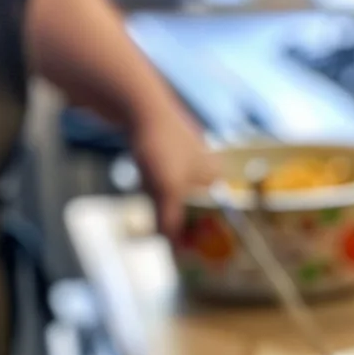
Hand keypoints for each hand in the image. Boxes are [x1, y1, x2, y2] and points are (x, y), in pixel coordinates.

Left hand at [130, 104, 217, 239]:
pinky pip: (161, 176)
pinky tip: (142, 170)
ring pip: (174, 192)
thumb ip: (170, 221)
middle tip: (159, 221)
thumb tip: (173, 250)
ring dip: (161, 197)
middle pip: (193, 206)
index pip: (212, 215)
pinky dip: (152, 181)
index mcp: (216, 175)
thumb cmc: (159, 146)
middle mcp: (207, 165)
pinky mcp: (166, 146)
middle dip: (175, 215)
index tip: (181, 247)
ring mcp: (187, 154)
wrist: (137, 103)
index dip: (198, 233)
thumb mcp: (166, 190)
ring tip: (148, 181)